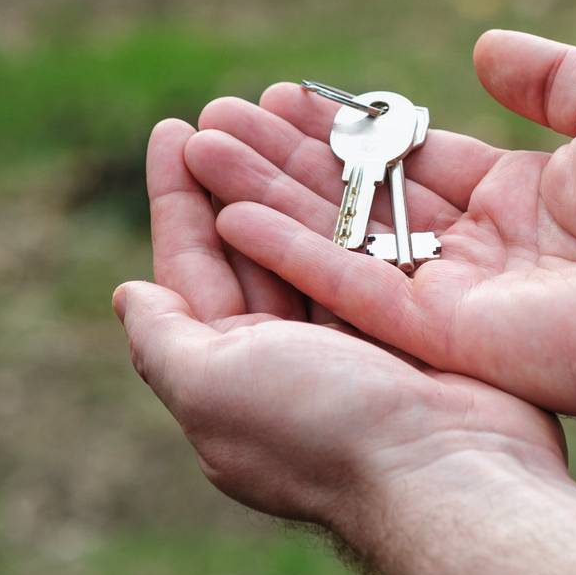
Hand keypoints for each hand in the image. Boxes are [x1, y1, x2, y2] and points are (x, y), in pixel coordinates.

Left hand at [113, 116, 566, 530]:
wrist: (449, 475)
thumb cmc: (321, 431)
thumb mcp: (214, 389)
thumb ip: (164, 340)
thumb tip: (126, 296)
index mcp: (231, 369)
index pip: (190, 265)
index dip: (177, 196)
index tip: (175, 129)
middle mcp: (286, 349)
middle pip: (249, 237)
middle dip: (237, 165)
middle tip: (232, 102)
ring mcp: (351, 331)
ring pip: (311, 228)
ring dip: (292, 166)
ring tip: (284, 100)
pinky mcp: (411, 316)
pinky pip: (372, 237)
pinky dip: (358, 190)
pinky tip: (353, 143)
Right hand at [184, 30, 575, 436]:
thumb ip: (550, 75)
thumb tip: (482, 44)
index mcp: (515, 197)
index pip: (407, 157)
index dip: (345, 127)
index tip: (283, 95)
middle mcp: (473, 247)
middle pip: (358, 196)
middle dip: (286, 157)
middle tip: (215, 117)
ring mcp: (453, 294)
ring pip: (338, 238)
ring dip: (267, 196)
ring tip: (198, 150)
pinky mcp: (441, 334)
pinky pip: (350, 288)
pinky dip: (290, 252)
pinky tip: (229, 213)